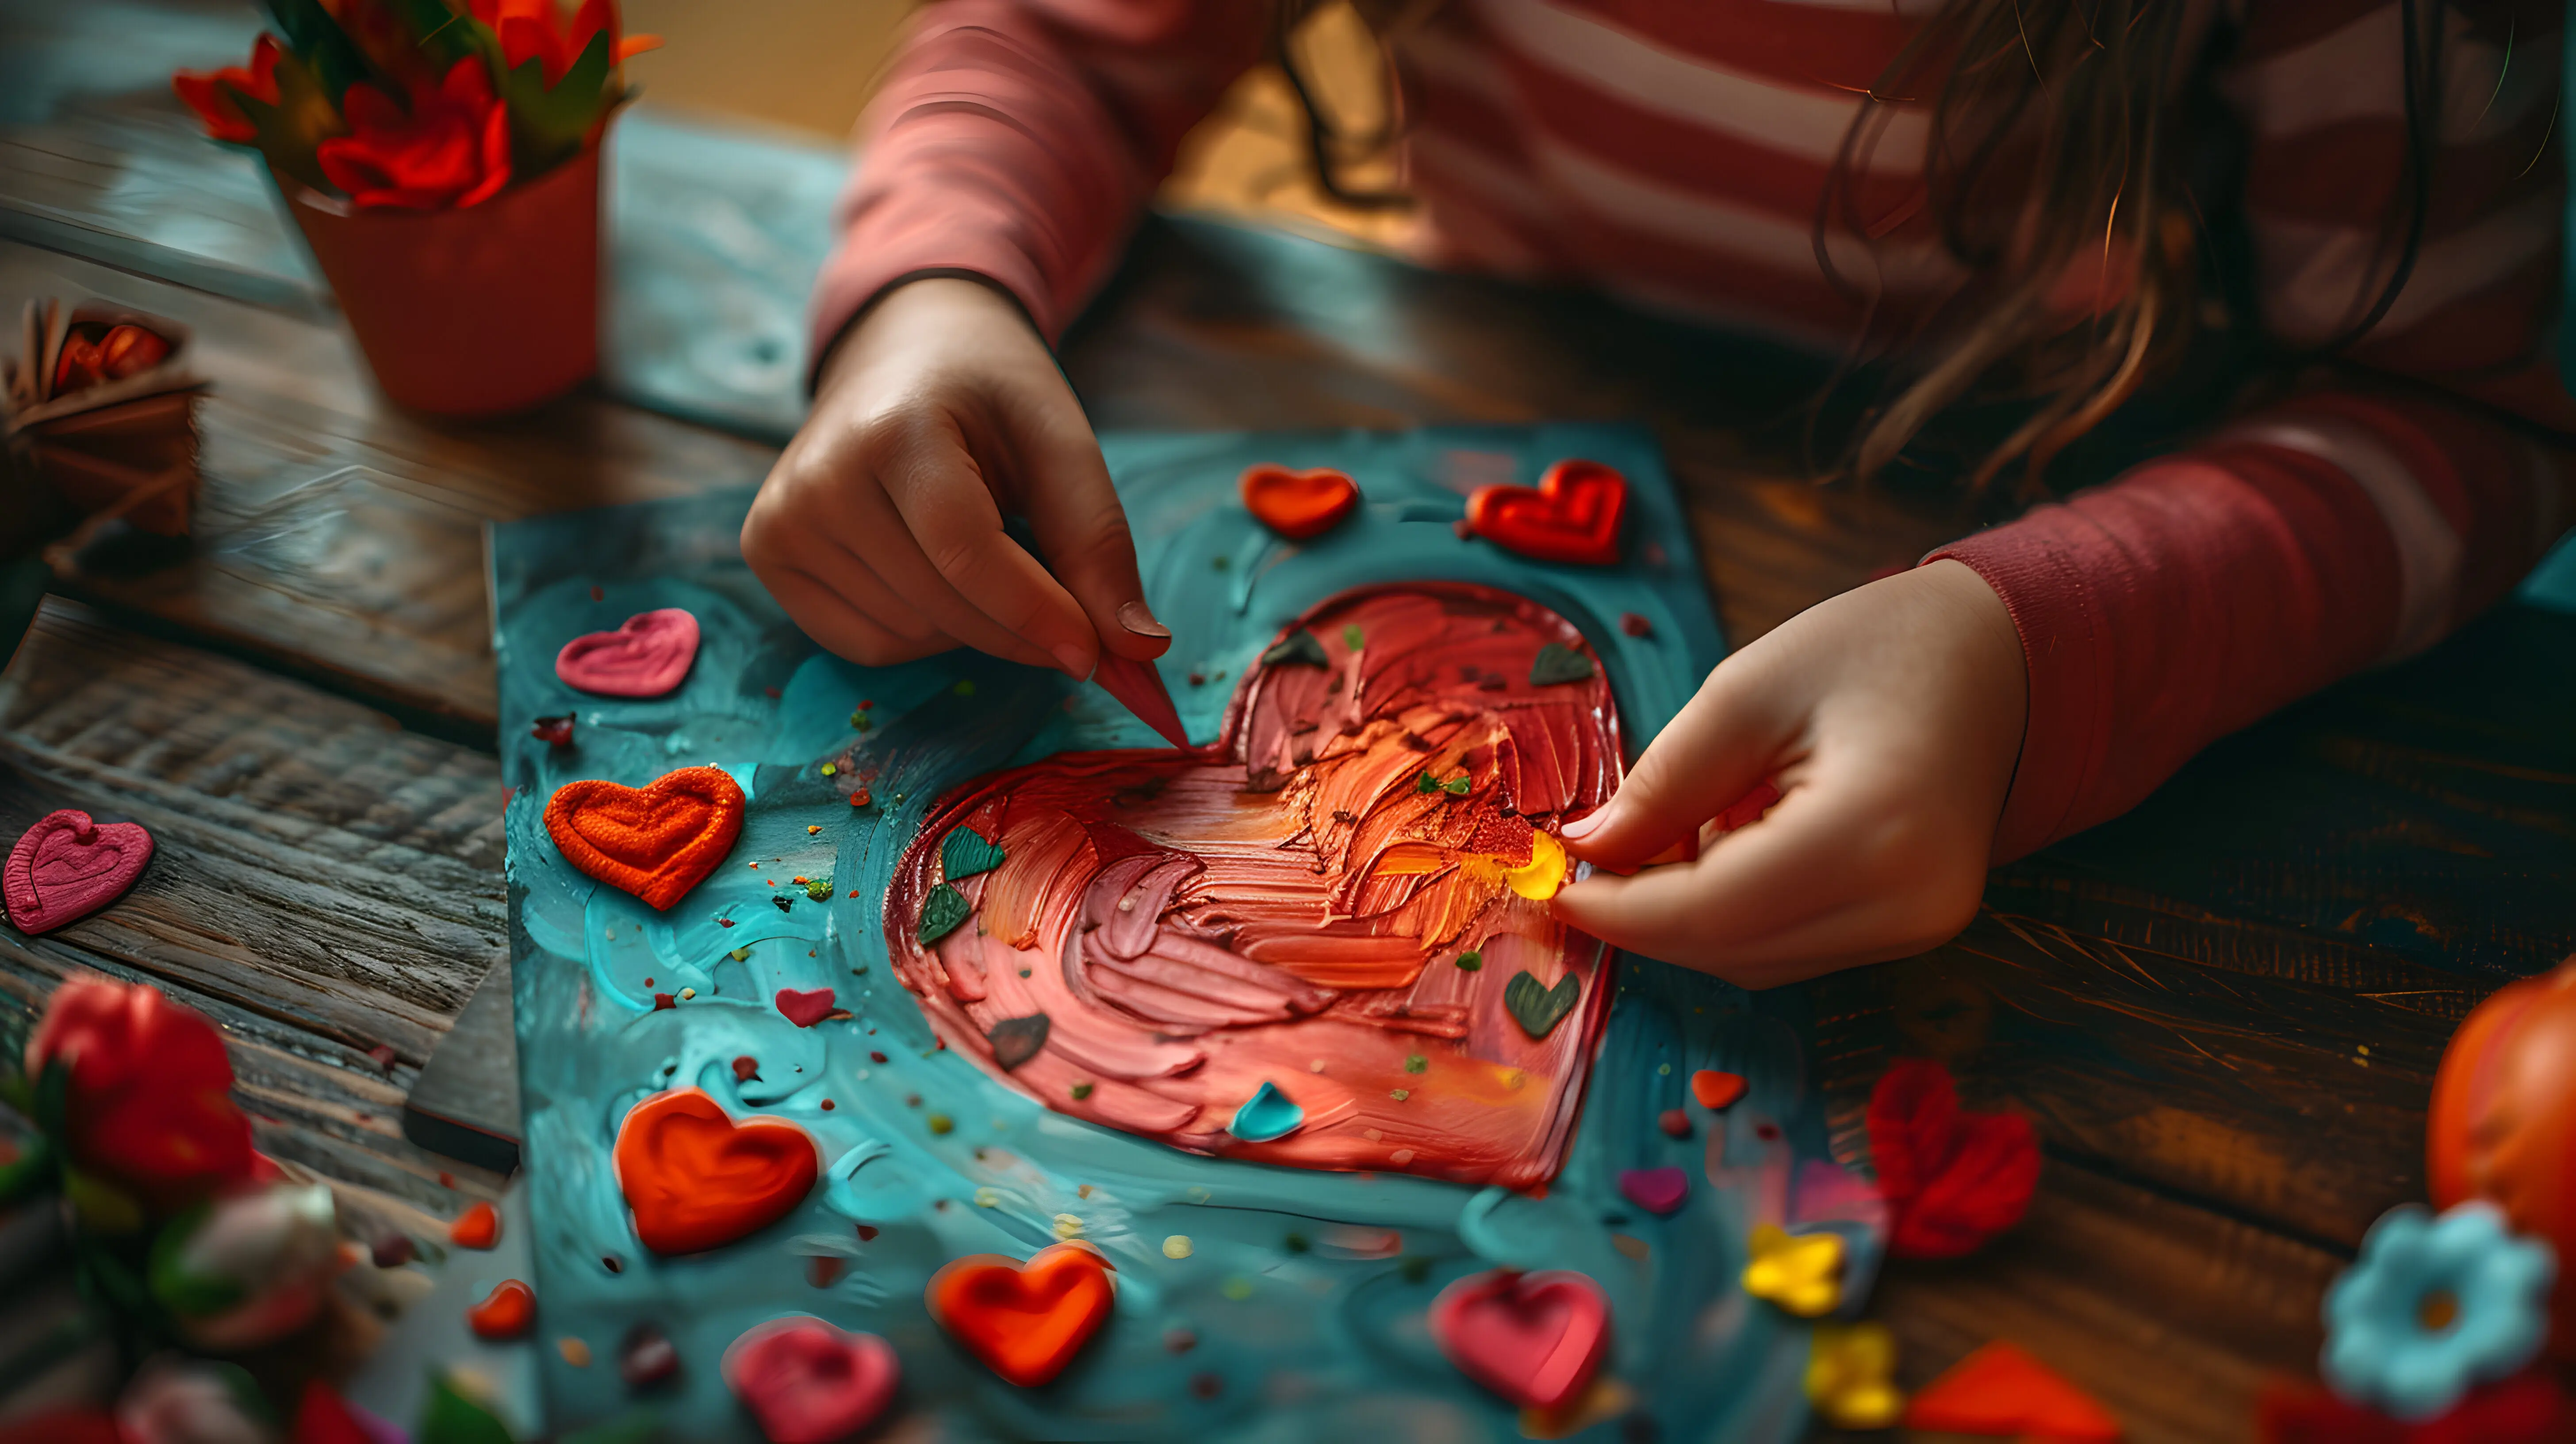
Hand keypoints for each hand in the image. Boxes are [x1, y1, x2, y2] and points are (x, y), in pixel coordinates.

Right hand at [743, 277, 1167, 674]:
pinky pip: (867, 645)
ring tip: (986, 554)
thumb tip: (1142, 652)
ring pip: (910, 635)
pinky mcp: (769, 553)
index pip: (967, 552)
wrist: (903, 350)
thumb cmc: (989, 395)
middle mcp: (818, 477)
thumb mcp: (1061, 443)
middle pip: (943, 605)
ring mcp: (781, 519)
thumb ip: (1099, 544)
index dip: (1037, 614)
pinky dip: (925, 634)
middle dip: (1022, 626)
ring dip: (975, 624)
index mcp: (894, 429)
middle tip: (1066, 604)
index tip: (1097, 656)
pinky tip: (937, 575)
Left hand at [1551, 560, 2027, 986]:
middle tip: (1587, 858)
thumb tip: (1585, 848)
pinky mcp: (1917, 929)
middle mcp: (1909, 902)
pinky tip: (1725, 844)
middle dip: (1643, 917)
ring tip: (1674, 829)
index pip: (1712, 911)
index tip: (1550, 882)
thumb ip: (1662, 782)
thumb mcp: (1747, 692)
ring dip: (1687, 918)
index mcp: (1874, 831)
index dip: (1618, 908)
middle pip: (1730, 950)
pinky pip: (1794, 947)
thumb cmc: (1876, 650)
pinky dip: (1735, 914)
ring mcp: (1921, 927)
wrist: (1999, 657)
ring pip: (1756, 961)